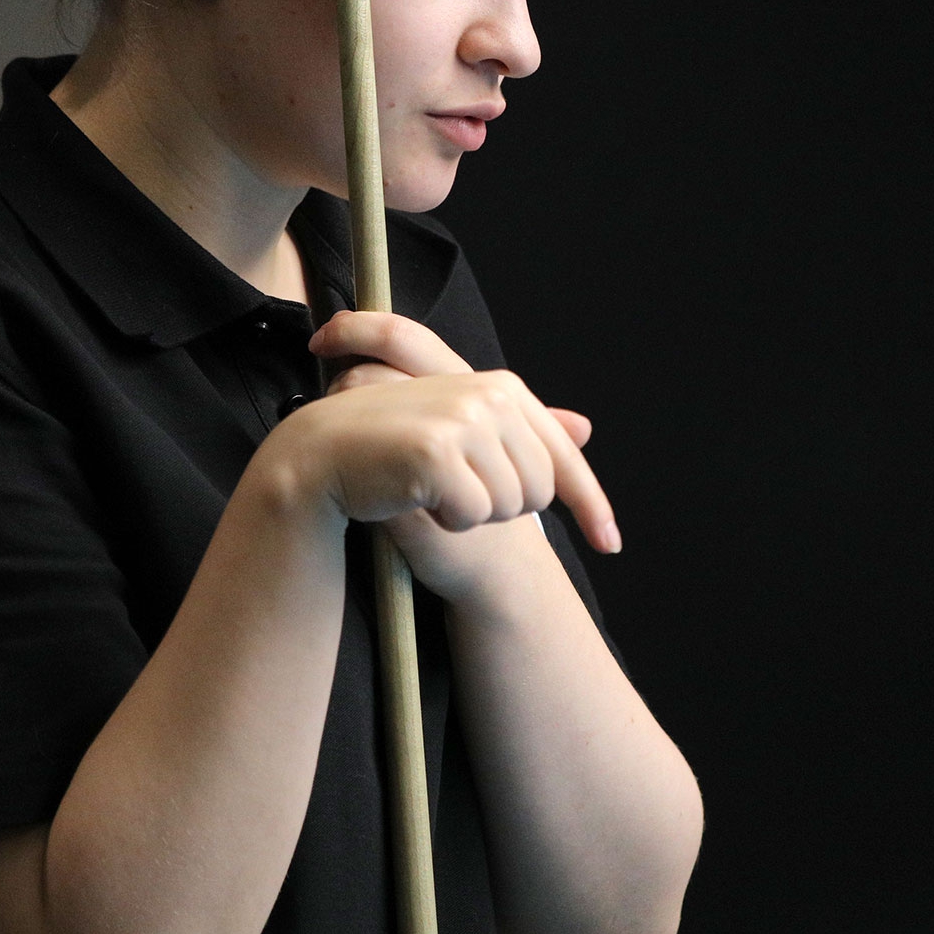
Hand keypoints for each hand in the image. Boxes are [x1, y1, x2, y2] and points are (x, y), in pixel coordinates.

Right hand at [265, 314, 619, 589]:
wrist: (322, 452)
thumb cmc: (393, 447)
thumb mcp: (465, 434)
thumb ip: (523, 431)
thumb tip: (585, 428)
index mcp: (504, 388)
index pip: (563, 458)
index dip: (592, 506)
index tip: (611, 545)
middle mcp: (491, 394)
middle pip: (539, 492)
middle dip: (503, 513)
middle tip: (453, 498)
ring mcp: (465, 418)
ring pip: (508, 505)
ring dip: (469, 515)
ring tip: (429, 492)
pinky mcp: (437, 448)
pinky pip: (472, 514)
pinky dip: (447, 521)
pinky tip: (415, 500)